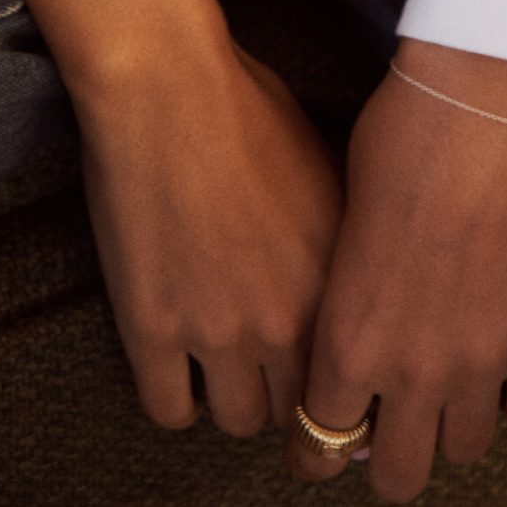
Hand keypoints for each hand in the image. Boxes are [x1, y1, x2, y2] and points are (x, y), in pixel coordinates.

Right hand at [76, 33, 344, 437]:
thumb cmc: (248, 107)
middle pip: (296, 410)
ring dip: (229, 396)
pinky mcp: (154, 330)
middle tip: (264, 364)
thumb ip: (339, 243)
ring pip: (236, 420)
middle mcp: (288, 317)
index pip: (351, 377)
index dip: (331, 379)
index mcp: (336, 279)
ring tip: (218, 362)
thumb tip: (352, 280)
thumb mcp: (327, 172)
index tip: (316, 372)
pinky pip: (170, 410)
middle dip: (282, 390)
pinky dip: (176, 398)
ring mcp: (219, 329)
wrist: (168, 86)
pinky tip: (176, 364)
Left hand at [287, 39, 506, 502]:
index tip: (328, 436)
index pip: (321, 447)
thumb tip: (349, 338)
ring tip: (452, 383)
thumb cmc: (395, 138)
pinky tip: (504, 357)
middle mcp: (411, 369)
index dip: (321, 447)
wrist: (477, 98)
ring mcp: (481, 358)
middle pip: (399, 477)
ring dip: (455, 423)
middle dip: (389, 456)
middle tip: (393, 424)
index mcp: (347, 341)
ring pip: (467, 451)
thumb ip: (342, 300)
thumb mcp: (338, 224)